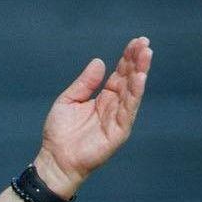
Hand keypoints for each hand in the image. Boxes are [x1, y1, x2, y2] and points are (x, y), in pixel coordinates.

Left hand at [33, 36, 152, 198]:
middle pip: (129, 79)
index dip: (128, 58)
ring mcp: (118, 118)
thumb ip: (85, 83)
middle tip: (145, 43)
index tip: (136, 42)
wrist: (55, 160)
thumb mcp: (69, 101)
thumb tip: (99, 62)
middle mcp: (114, 106)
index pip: (120, 74)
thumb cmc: (60, 133)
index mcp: (104, 98)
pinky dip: (135, 93)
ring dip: (141, 73)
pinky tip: (140, 78)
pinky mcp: (119, 131)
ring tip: (146, 55)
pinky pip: (129, 110)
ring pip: (133, 92)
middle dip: (138, 61)